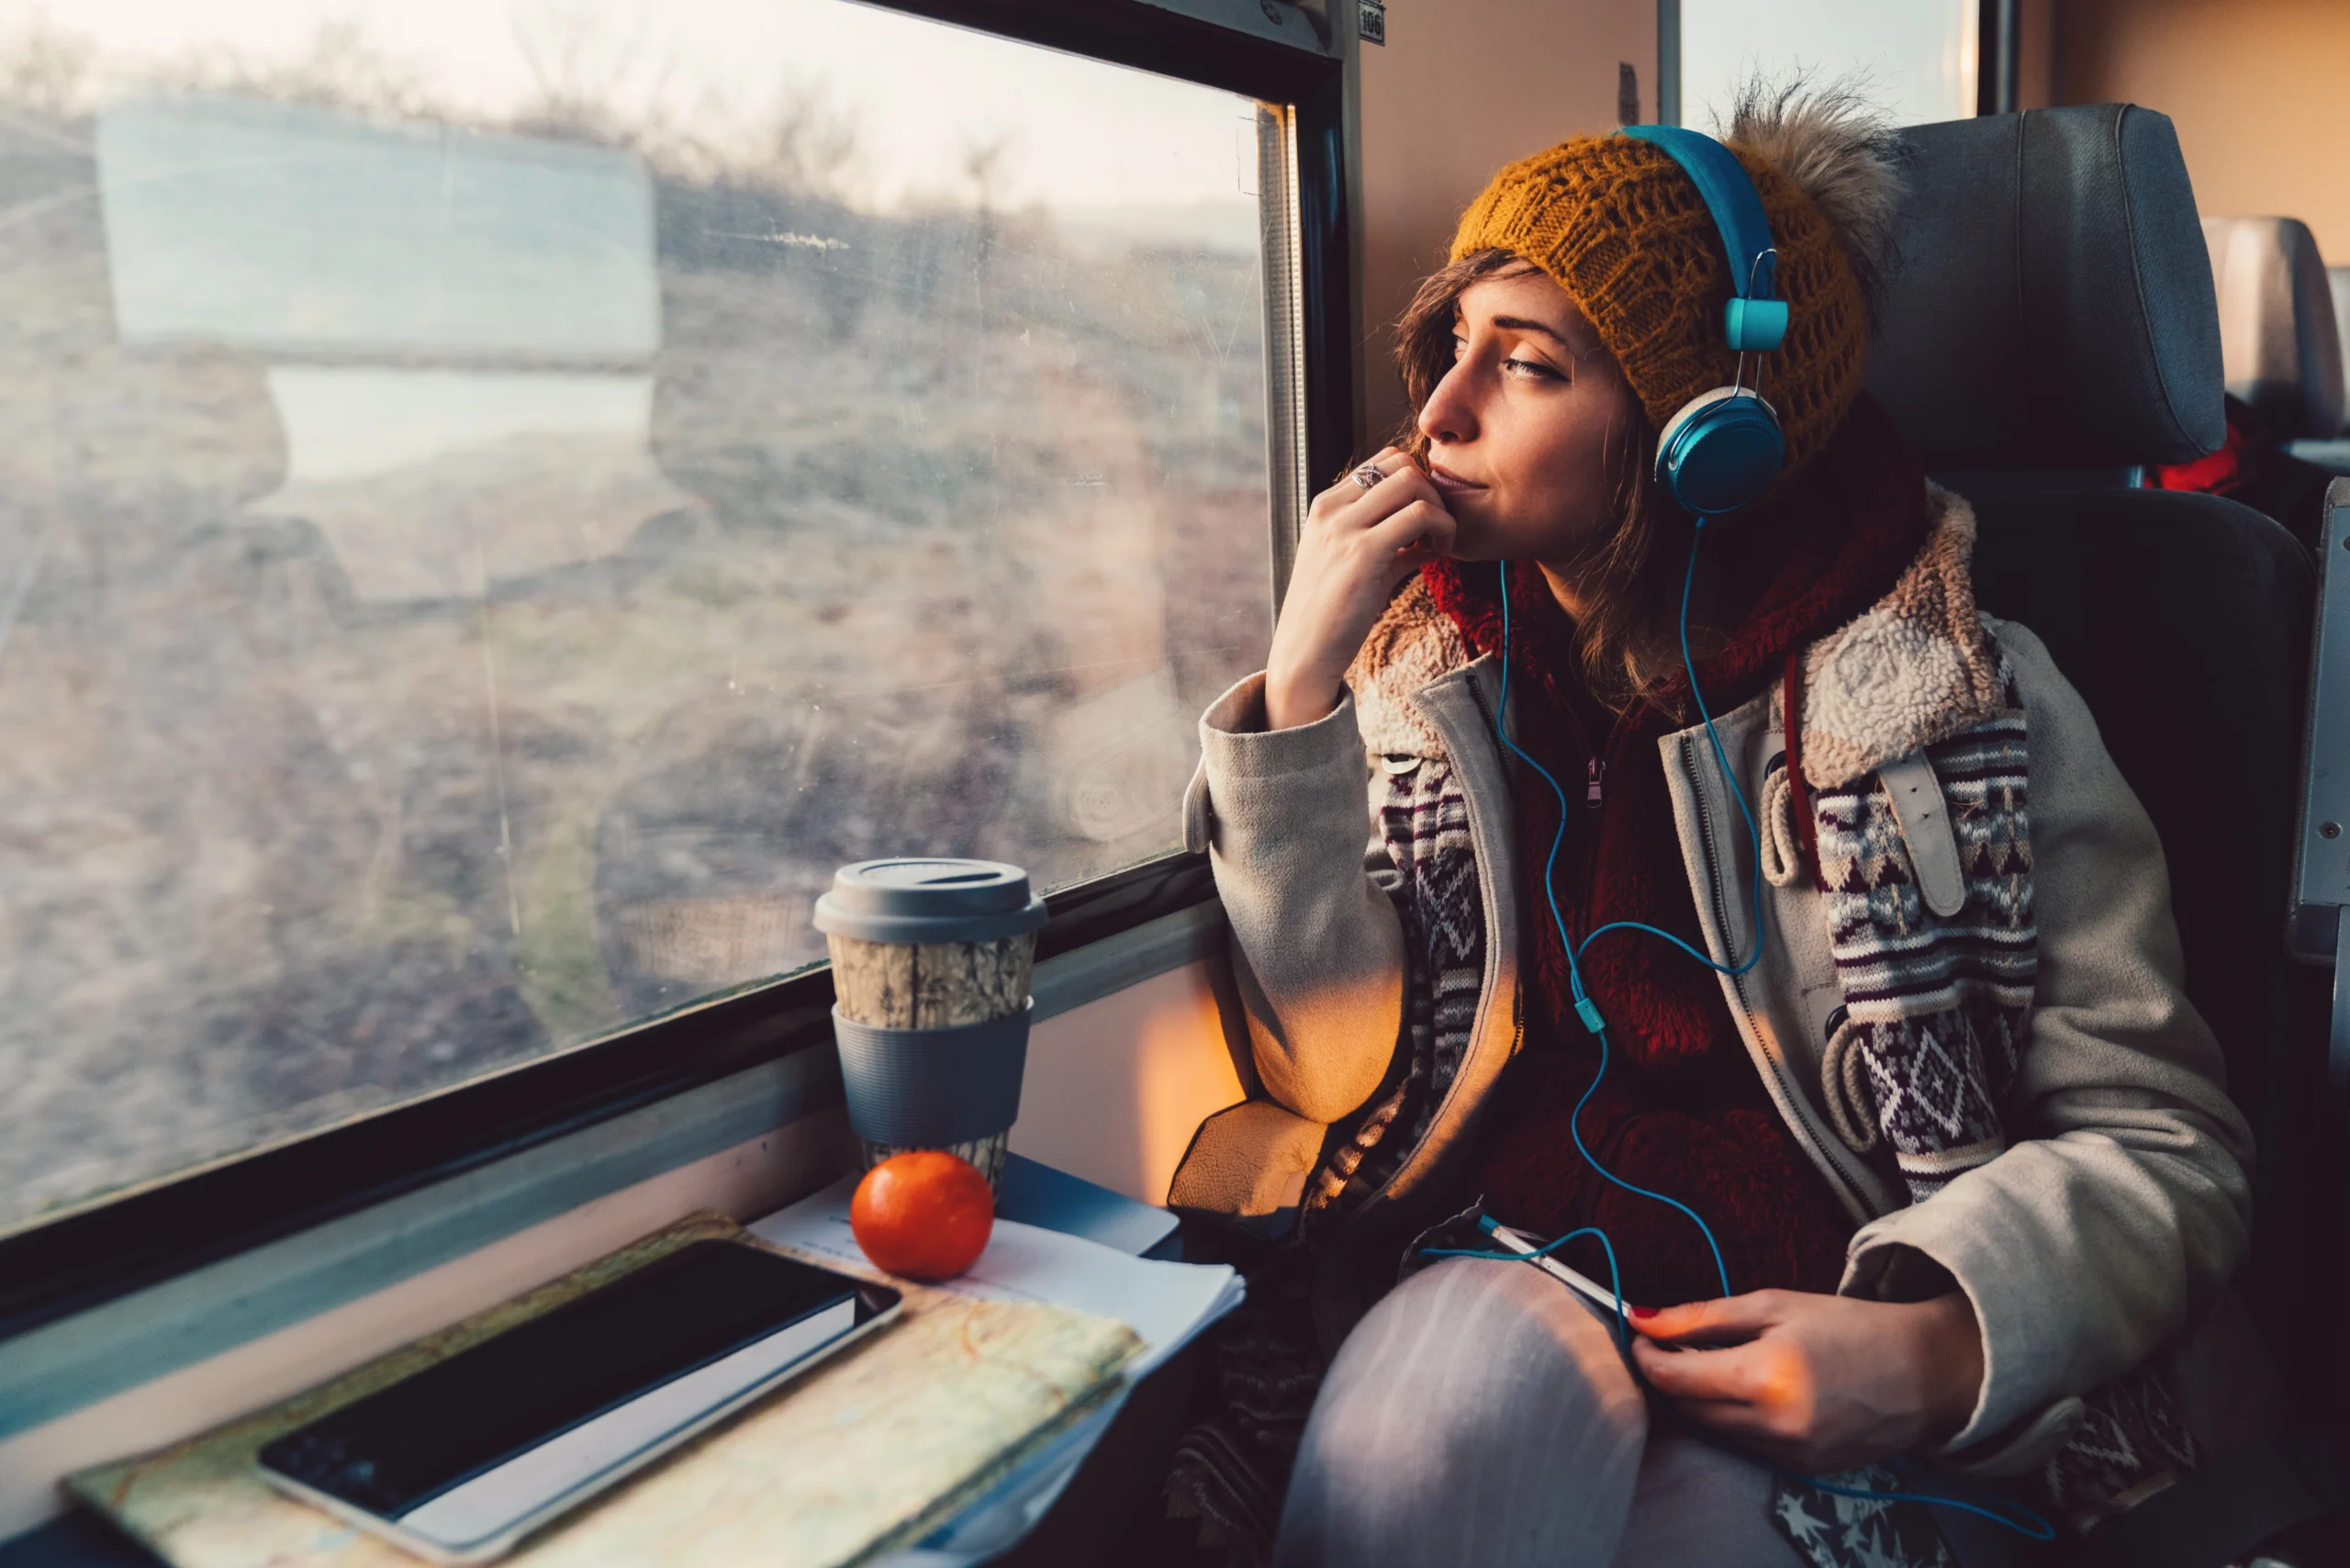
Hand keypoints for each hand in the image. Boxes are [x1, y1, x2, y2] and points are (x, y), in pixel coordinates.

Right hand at [1263, 448, 1456, 729]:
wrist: (1305, 653)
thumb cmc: (1330, 615)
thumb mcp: (1353, 567)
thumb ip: (1386, 544)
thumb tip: (1425, 540)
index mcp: (1325, 506)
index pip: (1381, 461)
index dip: (1414, 481)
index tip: (1424, 515)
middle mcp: (1332, 509)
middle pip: (1400, 463)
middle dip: (1431, 489)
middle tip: (1438, 527)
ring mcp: (1346, 528)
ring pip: (1412, 482)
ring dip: (1439, 508)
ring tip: (1440, 541)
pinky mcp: (1365, 553)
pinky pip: (1420, 515)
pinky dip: (1442, 529)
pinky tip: (1439, 554)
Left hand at [1628, 1289, 1983, 1472]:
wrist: (1923, 1371)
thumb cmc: (1849, 1328)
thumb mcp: (1773, 1305)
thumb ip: (1701, 1316)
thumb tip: (1640, 1317)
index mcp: (1767, 1376)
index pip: (1676, 1379)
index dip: (1648, 1358)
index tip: (1639, 1336)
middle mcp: (1776, 1425)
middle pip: (1689, 1409)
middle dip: (1669, 1378)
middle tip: (1668, 1347)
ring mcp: (1791, 1454)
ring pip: (1715, 1430)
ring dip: (1701, 1400)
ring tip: (1714, 1364)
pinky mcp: (1803, 1470)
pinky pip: (1747, 1445)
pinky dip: (1736, 1419)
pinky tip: (1751, 1391)